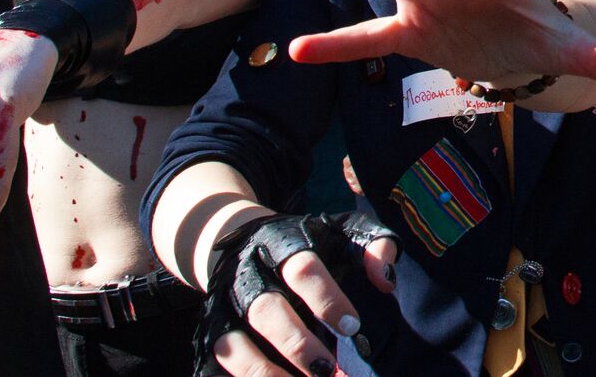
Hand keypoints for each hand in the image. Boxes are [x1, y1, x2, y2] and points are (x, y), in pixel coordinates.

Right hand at [197, 211, 397, 376]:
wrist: (241, 240)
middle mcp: (247, 274)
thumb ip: (373, 246)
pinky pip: (218, 365)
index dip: (326, 299)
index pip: (301, 268)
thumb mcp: (343, 233)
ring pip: (234, 345)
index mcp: (281, 243)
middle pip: (266, 310)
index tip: (352, 327)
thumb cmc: (309, 244)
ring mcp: (223, 306)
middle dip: (298, 344)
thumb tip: (386, 281)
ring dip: (267, 373)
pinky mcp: (209, 332)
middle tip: (328, 370)